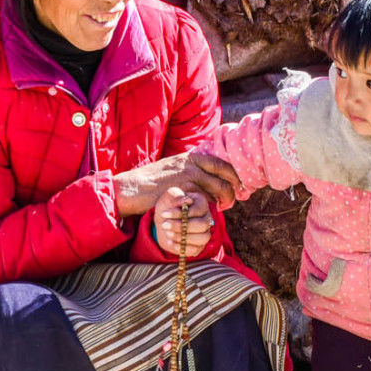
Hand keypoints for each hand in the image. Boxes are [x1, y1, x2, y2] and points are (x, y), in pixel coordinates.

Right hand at [113, 151, 240, 218]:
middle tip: (235, 197)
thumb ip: (188, 168)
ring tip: (223, 207)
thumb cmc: (150, 179)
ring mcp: (189, 180)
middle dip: (233, 190)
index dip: (232, 174)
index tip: (237, 182)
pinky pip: (204, 202)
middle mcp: (192, 166)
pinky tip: (208, 212)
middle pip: (223, 178)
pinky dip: (209, 208)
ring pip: (216, 192)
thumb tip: (204, 175)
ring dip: (223, 201)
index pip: (220, 164)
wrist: (133, 188)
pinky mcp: (185, 194)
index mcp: (190, 158)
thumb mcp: (172, 166)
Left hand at [152, 187, 212, 256]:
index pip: (199, 210)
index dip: (182, 213)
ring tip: (168, 233)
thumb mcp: (167, 197)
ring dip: (183, 237)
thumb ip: (175, 194)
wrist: (163, 221)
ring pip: (203, 238)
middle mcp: (206, 218)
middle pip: (202, 224)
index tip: (164, 214)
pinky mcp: (198, 245)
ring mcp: (204, 232)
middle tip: (164, 224)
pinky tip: (170, 242)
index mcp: (201, 203)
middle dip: (181, 226)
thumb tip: (187, 201)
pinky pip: (195, 249)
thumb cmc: (168, 206)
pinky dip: (181, 247)